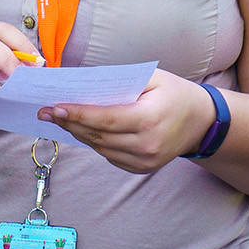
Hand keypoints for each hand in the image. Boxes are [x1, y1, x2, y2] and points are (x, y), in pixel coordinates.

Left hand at [42, 68, 213, 173]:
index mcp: (150, 120)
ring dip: (78, 133)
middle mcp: (147, 145)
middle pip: (98, 136)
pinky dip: (94, 142)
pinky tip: (81, 129)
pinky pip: (109, 155)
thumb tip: (82, 86)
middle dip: (69, 123)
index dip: (78, 115)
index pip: (106, 120)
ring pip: (100, 148)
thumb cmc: (175, 93)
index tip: (54, 108)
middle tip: (45, 111)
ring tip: (59, 118)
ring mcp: (144, 161)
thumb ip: (120, 82)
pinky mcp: (141, 169)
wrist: (203, 122)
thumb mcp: (153, 78)